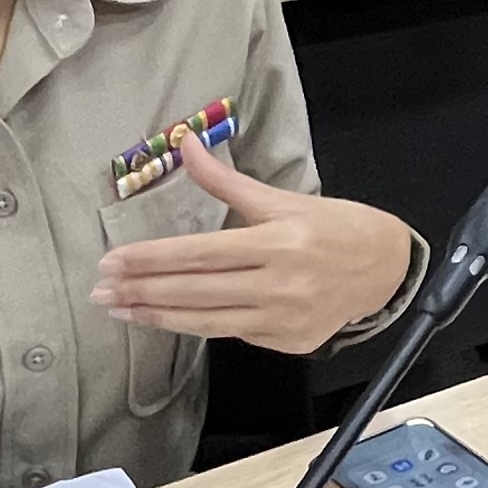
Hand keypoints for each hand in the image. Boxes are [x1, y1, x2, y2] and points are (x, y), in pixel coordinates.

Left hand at [95, 129, 417, 346]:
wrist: (385, 268)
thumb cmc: (334, 227)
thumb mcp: (282, 198)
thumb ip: (227, 181)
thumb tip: (187, 144)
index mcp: (278, 241)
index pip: (200, 253)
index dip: (152, 259)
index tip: (113, 261)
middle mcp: (280, 283)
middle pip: (196, 291)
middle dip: (142, 291)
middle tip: (101, 291)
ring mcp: (284, 318)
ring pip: (207, 321)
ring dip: (158, 317)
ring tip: (121, 311)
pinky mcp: (288, 342)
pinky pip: (233, 333)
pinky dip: (198, 325)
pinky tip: (168, 318)